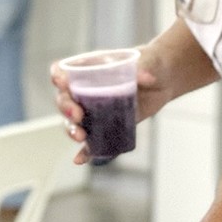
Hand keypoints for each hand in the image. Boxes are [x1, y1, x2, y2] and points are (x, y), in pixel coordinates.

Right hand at [50, 46, 163, 166]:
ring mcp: (94, 109)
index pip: (63, 70)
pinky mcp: (107, 126)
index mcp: (89, 68)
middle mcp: (86, 89)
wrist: (163, 79)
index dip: (59, 76)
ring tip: (80, 137)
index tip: (62, 83)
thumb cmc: (150, 62)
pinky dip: (86, 151)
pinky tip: (80, 160)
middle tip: (77, 115)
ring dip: (72, 130)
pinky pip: (93, 141)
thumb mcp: (149, 61)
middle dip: (66, 108)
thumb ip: (145, 68)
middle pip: (64, 99)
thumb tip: (148, 78)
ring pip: (74, 122)